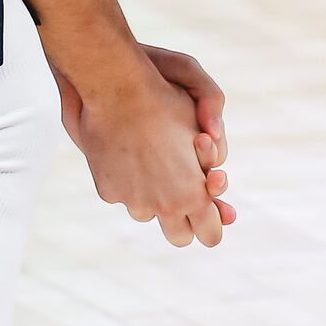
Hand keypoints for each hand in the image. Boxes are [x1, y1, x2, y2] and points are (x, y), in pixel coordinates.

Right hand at [59, 60, 234, 247]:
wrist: (117, 87)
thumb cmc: (167, 100)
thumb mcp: (204, 127)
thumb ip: (216, 159)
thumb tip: (217, 179)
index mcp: (193, 193)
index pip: (211, 234)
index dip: (213, 225)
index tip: (214, 212)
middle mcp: (164, 205)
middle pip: (179, 237)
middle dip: (186, 222)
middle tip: (187, 199)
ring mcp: (133, 200)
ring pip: (147, 215)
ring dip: (153, 199)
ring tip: (153, 167)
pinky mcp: (108, 191)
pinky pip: (122, 196)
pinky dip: (127, 184)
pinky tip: (128, 156)